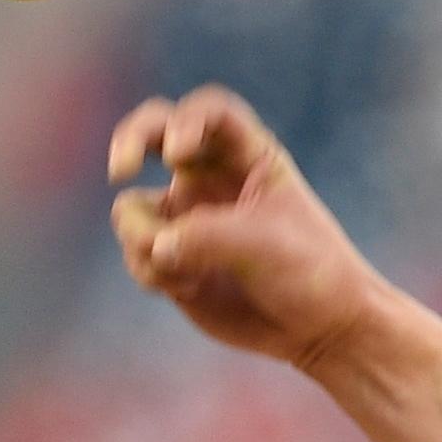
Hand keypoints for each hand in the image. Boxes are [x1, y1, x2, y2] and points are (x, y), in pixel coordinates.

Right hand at [108, 86, 386, 369]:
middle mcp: (211, 178)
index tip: (177, 153)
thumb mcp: (265, 246)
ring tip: (188, 272)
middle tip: (120, 170)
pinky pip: (137, 252)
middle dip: (128, 141)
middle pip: (152, 131)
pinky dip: (153, 270)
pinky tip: (190, 288)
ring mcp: (187, 217)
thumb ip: (205, 237)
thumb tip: (154, 245)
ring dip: (145, 237)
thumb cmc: (312, 274)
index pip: (209, 112)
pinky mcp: (172, 258)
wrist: (321, 329)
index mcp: (250, 158)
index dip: (185, 122)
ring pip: (132, 208)